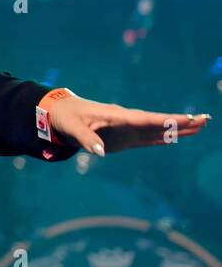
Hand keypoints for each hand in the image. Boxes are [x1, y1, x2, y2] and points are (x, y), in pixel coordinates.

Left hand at [46, 93, 209, 155]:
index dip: (166, 120)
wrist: (59, 113)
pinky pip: (146, 138)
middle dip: (180, 122)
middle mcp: (125, 121)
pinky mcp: (123, 138)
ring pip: (156, 130)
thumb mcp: (71, 128)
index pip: (145, 118)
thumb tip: (100, 153)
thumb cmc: (65, 118)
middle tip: (206, 120)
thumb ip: (86, 139)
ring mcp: (126, 130)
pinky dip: (162, 137)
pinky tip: (176, 137)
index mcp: (115, 115)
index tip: (187, 118)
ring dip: (176, 129)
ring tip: (200, 127)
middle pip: (157, 123)